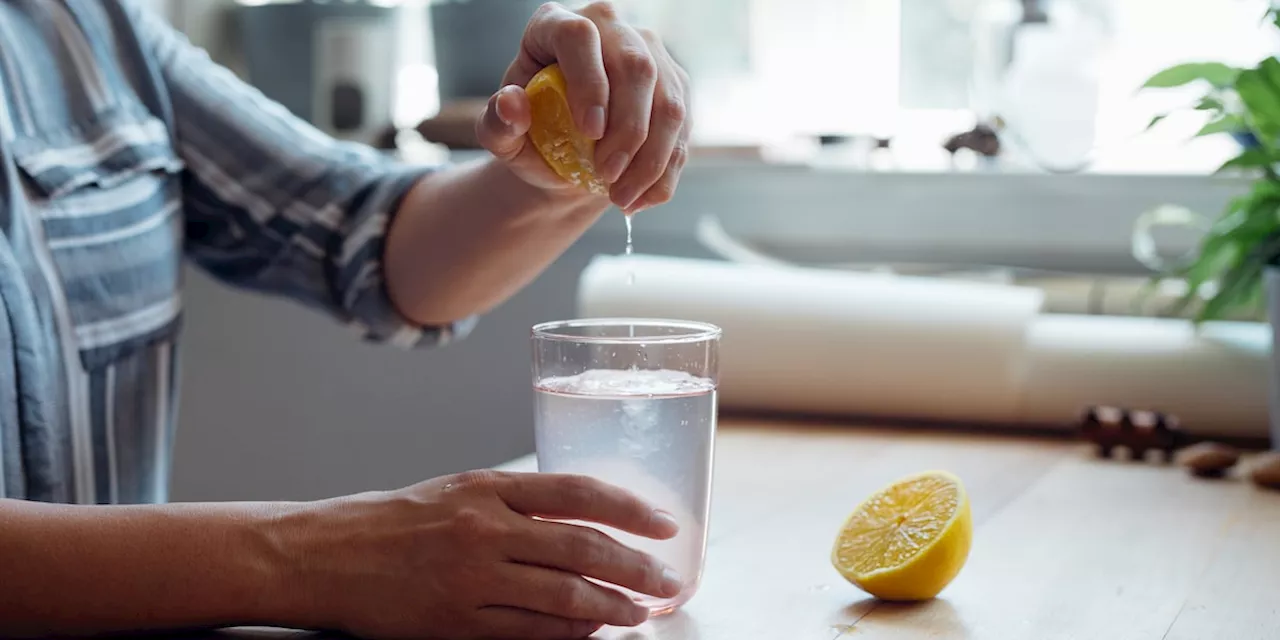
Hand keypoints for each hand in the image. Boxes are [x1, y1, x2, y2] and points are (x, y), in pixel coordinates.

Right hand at [273, 470, 681, 639]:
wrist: (324, 555)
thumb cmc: (391, 521)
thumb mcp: (456, 491)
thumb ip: (515, 503)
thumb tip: (580, 523)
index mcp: (488, 487)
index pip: (578, 492)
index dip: (629, 509)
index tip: (664, 523)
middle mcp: (485, 528)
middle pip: (582, 546)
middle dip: (635, 565)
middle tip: (667, 578)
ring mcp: (472, 577)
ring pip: (563, 594)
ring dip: (612, 605)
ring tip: (640, 610)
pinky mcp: (457, 621)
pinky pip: (529, 631)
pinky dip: (568, 633)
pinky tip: (590, 631)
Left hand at [476, 1, 691, 213]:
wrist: (567, 156)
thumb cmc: (532, 136)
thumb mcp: (504, 136)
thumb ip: (498, 123)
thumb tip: (511, 103)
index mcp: (558, 25)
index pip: (580, 37)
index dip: (589, 82)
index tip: (588, 131)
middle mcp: (611, 30)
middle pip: (636, 68)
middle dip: (627, 131)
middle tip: (607, 176)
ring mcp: (650, 56)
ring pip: (669, 103)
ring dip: (651, 160)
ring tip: (621, 197)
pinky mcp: (676, 88)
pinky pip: (683, 132)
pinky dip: (664, 173)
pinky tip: (639, 198)